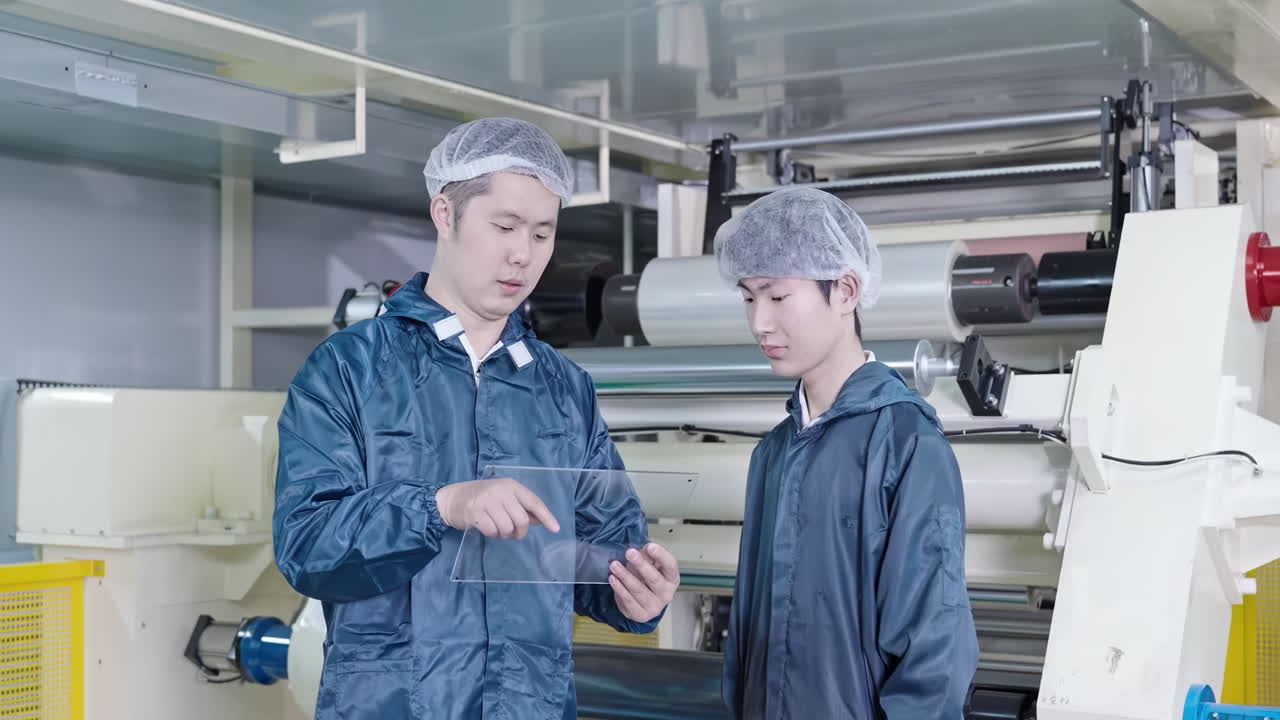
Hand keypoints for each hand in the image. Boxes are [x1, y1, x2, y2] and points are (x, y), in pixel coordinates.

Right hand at [435, 478, 559, 538]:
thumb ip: (521, 507)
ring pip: (508, 528)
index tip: (556, 529)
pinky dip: (492, 534)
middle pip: (522, 520)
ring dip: (504, 534)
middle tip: (512, 533)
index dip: (546, 516)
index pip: (534, 502)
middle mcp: (501, 491)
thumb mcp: (503, 498)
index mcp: (511, 486)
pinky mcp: (475, 512)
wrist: (452, 498)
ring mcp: (488, 500)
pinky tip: (486, 527)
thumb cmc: (482, 498)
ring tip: (496, 527)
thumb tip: (540, 520)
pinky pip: (493, 532)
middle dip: (520, 532)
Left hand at [609, 543, 679, 622]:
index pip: (670, 566)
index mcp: (672, 578)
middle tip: (629, 553)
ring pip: (639, 590)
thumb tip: (642, 548)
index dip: (661, 556)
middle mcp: (667, 594)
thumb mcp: (649, 565)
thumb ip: (647, 555)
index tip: (650, 547)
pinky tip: (613, 579)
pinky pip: (629, 601)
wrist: (642, 603)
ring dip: (625, 576)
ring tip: (614, 565)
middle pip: (654, 579)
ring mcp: (655, 607)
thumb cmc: (647, 579)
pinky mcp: (641, 615)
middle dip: (641, 564)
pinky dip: (619, 589)